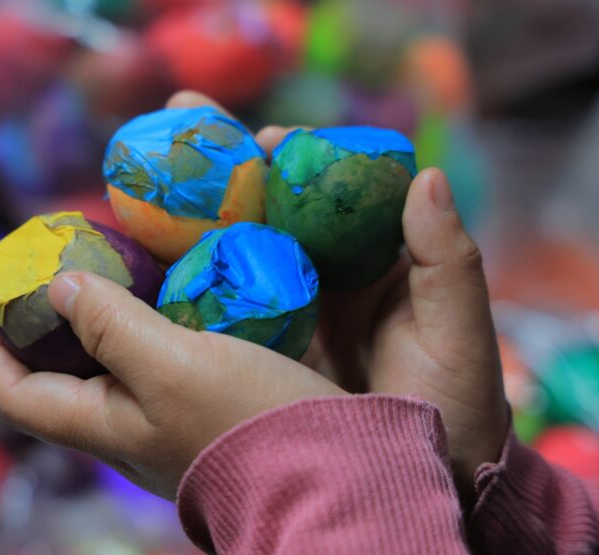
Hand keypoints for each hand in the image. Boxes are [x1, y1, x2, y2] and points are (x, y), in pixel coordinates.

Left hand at [0, 272, 343, 499]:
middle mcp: (125, 422)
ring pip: (113, 351)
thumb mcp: (173, 368)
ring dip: (105, 303)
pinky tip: (178, 276)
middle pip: (59, 366)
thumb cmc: (246, 424)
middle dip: (45, 313)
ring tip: (113, 253)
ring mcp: (167, 412)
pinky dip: (157, 308)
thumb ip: (111, 325)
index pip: (14, 390)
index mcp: (100, 423)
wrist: (335, 476)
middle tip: (57, 256)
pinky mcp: (208, 398)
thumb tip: (57, 286)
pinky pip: (163, 346)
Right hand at [170, 91, 510, 506]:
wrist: (414, 482)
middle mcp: (318, 280)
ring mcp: (282, 315)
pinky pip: (213, 307)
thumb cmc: (455, 409)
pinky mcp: (254, 351)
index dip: (288, 159)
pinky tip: (142, 257)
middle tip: (179, 115)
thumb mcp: (456, 334)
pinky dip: (178, 279)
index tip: (260, 135)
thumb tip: (427, 177)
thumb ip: (446, 260)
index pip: (320, 194)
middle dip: (219, 166)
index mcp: (366, 263)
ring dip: (185, 213)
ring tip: (142, 177)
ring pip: (228, 252)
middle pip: (261, 210)